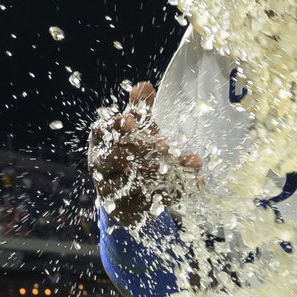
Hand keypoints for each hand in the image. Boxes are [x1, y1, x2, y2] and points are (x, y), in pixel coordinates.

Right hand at [88, 82, 200, 226]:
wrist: (126, 196)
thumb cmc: (130, 152)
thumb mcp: (135, 131)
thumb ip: (139, 110)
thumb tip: (143, 85)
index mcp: (101, 143)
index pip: (102, 132)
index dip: (115, 126)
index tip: (131, 120)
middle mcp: (101, 168)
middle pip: (112, 160)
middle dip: (139, 151)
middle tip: (166, 146)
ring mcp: (112, 191)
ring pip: (134, 183)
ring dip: (162, 172)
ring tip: (187, 162)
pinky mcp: (129, 211)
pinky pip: (152, 202)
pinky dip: (175, 192)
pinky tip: (196, 182)